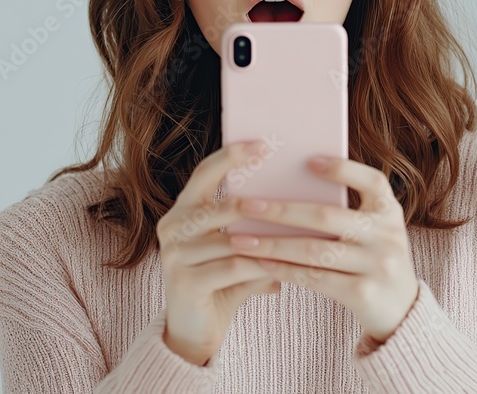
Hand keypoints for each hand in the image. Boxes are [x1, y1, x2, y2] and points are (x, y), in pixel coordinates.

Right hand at [156, 140, 281, 365]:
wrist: (195, 332)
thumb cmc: (222, 282)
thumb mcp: (239, 248)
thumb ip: (259, 225)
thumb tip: (304, 198)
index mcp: (183, 211)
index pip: (205, 173)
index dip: (232, 156)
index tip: (264, 144)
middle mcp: (172, 227)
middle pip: (213, 201)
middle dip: (251, 196)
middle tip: (285, 192)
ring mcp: (173, 255)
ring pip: (227, 237)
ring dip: (264, 236)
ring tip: (296, 233)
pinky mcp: (184, 283)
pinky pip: (230, 268)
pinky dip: (259, 265)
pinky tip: (283, 267)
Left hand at [228, 156, 419, 342]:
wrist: (401, 311)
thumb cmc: (372, 260)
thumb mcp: (372, 231)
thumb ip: (345, 211)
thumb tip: (287, 187)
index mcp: (389, 211)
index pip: (372, 181)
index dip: (342, 169)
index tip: (308, 161)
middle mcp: (388, 235)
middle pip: (327, 216)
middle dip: (281, 210)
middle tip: (245, 205)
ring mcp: (378, 266)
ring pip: (314, 250)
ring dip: (273, 244)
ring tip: (241, 239)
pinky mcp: (363, 294)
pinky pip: (315, 278)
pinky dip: (285, 269)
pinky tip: (261, 263)